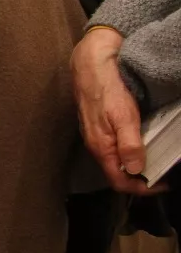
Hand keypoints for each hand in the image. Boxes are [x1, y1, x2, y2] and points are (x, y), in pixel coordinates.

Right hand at [72, 27, 157, 193]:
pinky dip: (130, 152)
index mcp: (101, 147)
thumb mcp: (124, 116)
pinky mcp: (98, 127)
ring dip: (136, 165)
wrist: (90, 65)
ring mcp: (96, 136)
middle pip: (117, 174)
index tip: (163, 183)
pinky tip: (142, 142)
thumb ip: (129, 144)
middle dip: (140, 178)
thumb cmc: (108, 89)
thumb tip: (136, 170)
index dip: (141, 188)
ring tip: (156, 158)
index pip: (119, 181)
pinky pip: (114, 148)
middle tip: (163, 171)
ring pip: (116, 161)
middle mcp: (96, 146)